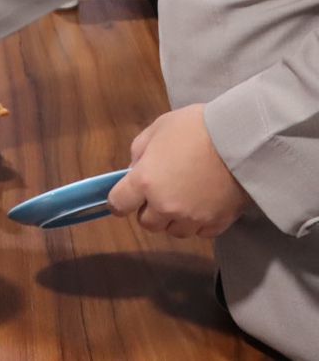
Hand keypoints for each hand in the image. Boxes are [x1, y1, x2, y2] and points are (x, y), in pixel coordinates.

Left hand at [108, 104, 249, 237]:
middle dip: (149, 211)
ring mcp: (193, 218)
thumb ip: (140, 152)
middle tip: (159, 194)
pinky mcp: (218, 223)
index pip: (119, 204)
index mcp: (144, 181)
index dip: (118, 201)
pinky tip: (204, 205)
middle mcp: (165, 205)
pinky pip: (201, 232)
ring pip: (174, 231)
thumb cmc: (195, 128)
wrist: (242, 139)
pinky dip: (199, 223)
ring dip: (174, 219)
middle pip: (147, 224)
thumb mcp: (157, 130)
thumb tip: (136, 169)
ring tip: (184, 200)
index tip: (125, 197)